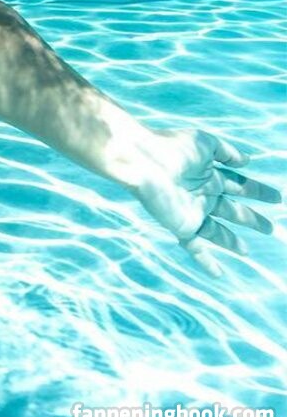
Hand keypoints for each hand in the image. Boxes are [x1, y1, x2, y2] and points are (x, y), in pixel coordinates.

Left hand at [131, 127, 279, 276]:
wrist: (141, 160)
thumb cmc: (170, 146)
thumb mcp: (204, 142)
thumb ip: (226, 152)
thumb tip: (247, 161)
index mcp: (208, 173)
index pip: (238, 184)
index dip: (258, 191)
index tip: (277, 198)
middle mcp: (201, 193)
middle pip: (232, 209)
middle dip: (251, 219)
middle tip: (271, 229)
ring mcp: (192, 210)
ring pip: (217, 231)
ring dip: (231, 242)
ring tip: (246, 251)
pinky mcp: (182, 224)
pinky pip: (195, 246)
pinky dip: (206, 260)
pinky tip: (217, 274)